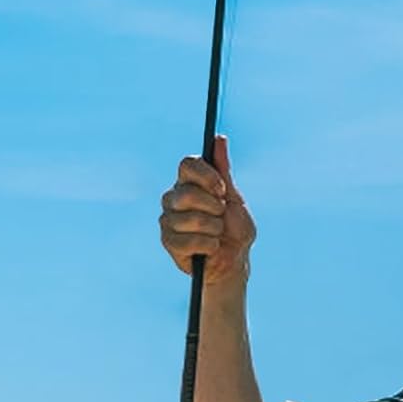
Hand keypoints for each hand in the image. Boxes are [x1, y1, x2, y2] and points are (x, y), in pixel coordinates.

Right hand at [158, 134, 255, 284]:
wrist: (234, 262)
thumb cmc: (235, 230)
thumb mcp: (234, 198)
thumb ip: (224, 171)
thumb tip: (219, 138)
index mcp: (190, 182)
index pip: (187, 164)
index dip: (206, 176)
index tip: (221, 190)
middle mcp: (174, 197)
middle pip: (187, 192)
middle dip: (213, 207)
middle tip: (221, 215)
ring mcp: (168, 218)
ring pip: (189, 218)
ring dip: (213, 229)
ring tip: (217, 234)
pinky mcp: (167, 241)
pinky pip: (187, 240)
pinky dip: (207, 245)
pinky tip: (211, 248)